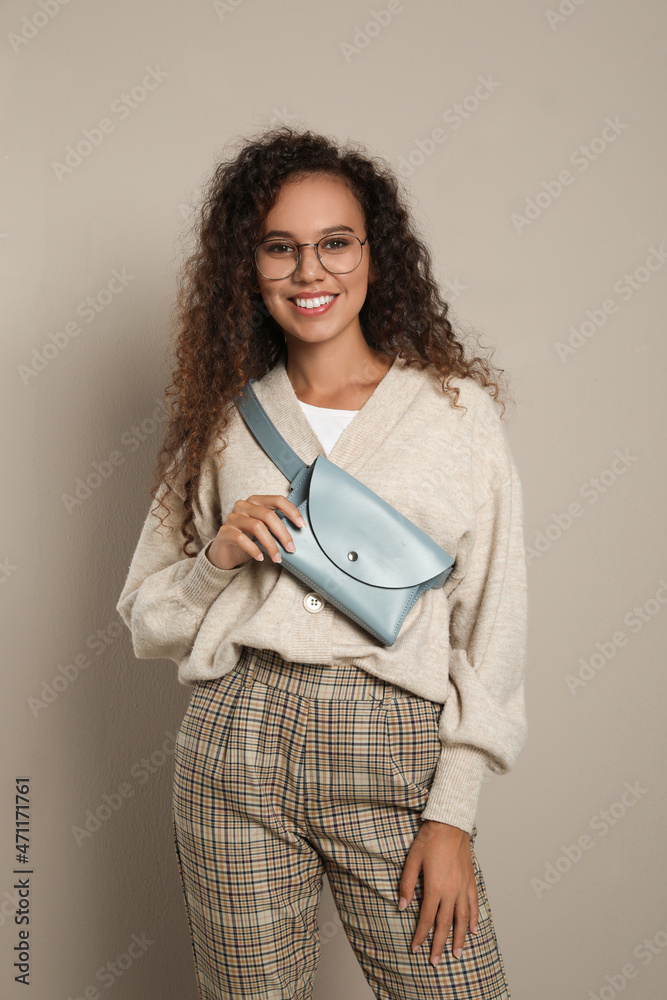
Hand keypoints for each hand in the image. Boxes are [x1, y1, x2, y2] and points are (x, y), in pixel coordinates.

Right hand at [206, 494, 305, 570]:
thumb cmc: (247, 539)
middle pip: (268, 515)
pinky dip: (253, 549)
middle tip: (291, 548)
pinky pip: (241, 539)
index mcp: (255, 501)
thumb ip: (276, 526)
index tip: (302, 526)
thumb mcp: (264, 530)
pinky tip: (260, 558)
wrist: (224, 552)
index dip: (292, 511)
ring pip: (257, 527)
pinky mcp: (225, 532)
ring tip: (277, 557)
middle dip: (283, 533)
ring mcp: (232, 518)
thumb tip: (298, 533)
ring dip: (270, 544)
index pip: (277, 500)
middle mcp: (243, 506)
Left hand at [398, 820, 478, 965]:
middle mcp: (451, 891)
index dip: (420, 935)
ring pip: (462, 919)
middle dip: (439, 944)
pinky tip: (472, 930)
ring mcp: (463, 886)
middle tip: (435, 961)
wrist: (450, 822)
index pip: (426, 918)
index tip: (415, 948)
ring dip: (459, 938)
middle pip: (445, 924)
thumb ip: (407, 884)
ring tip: (457, 954)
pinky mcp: (470, 880)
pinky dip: (474, 919)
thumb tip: (402, 905)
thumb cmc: (429, 839)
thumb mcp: (412, 859)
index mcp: (435, 887)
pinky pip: (474, 904)